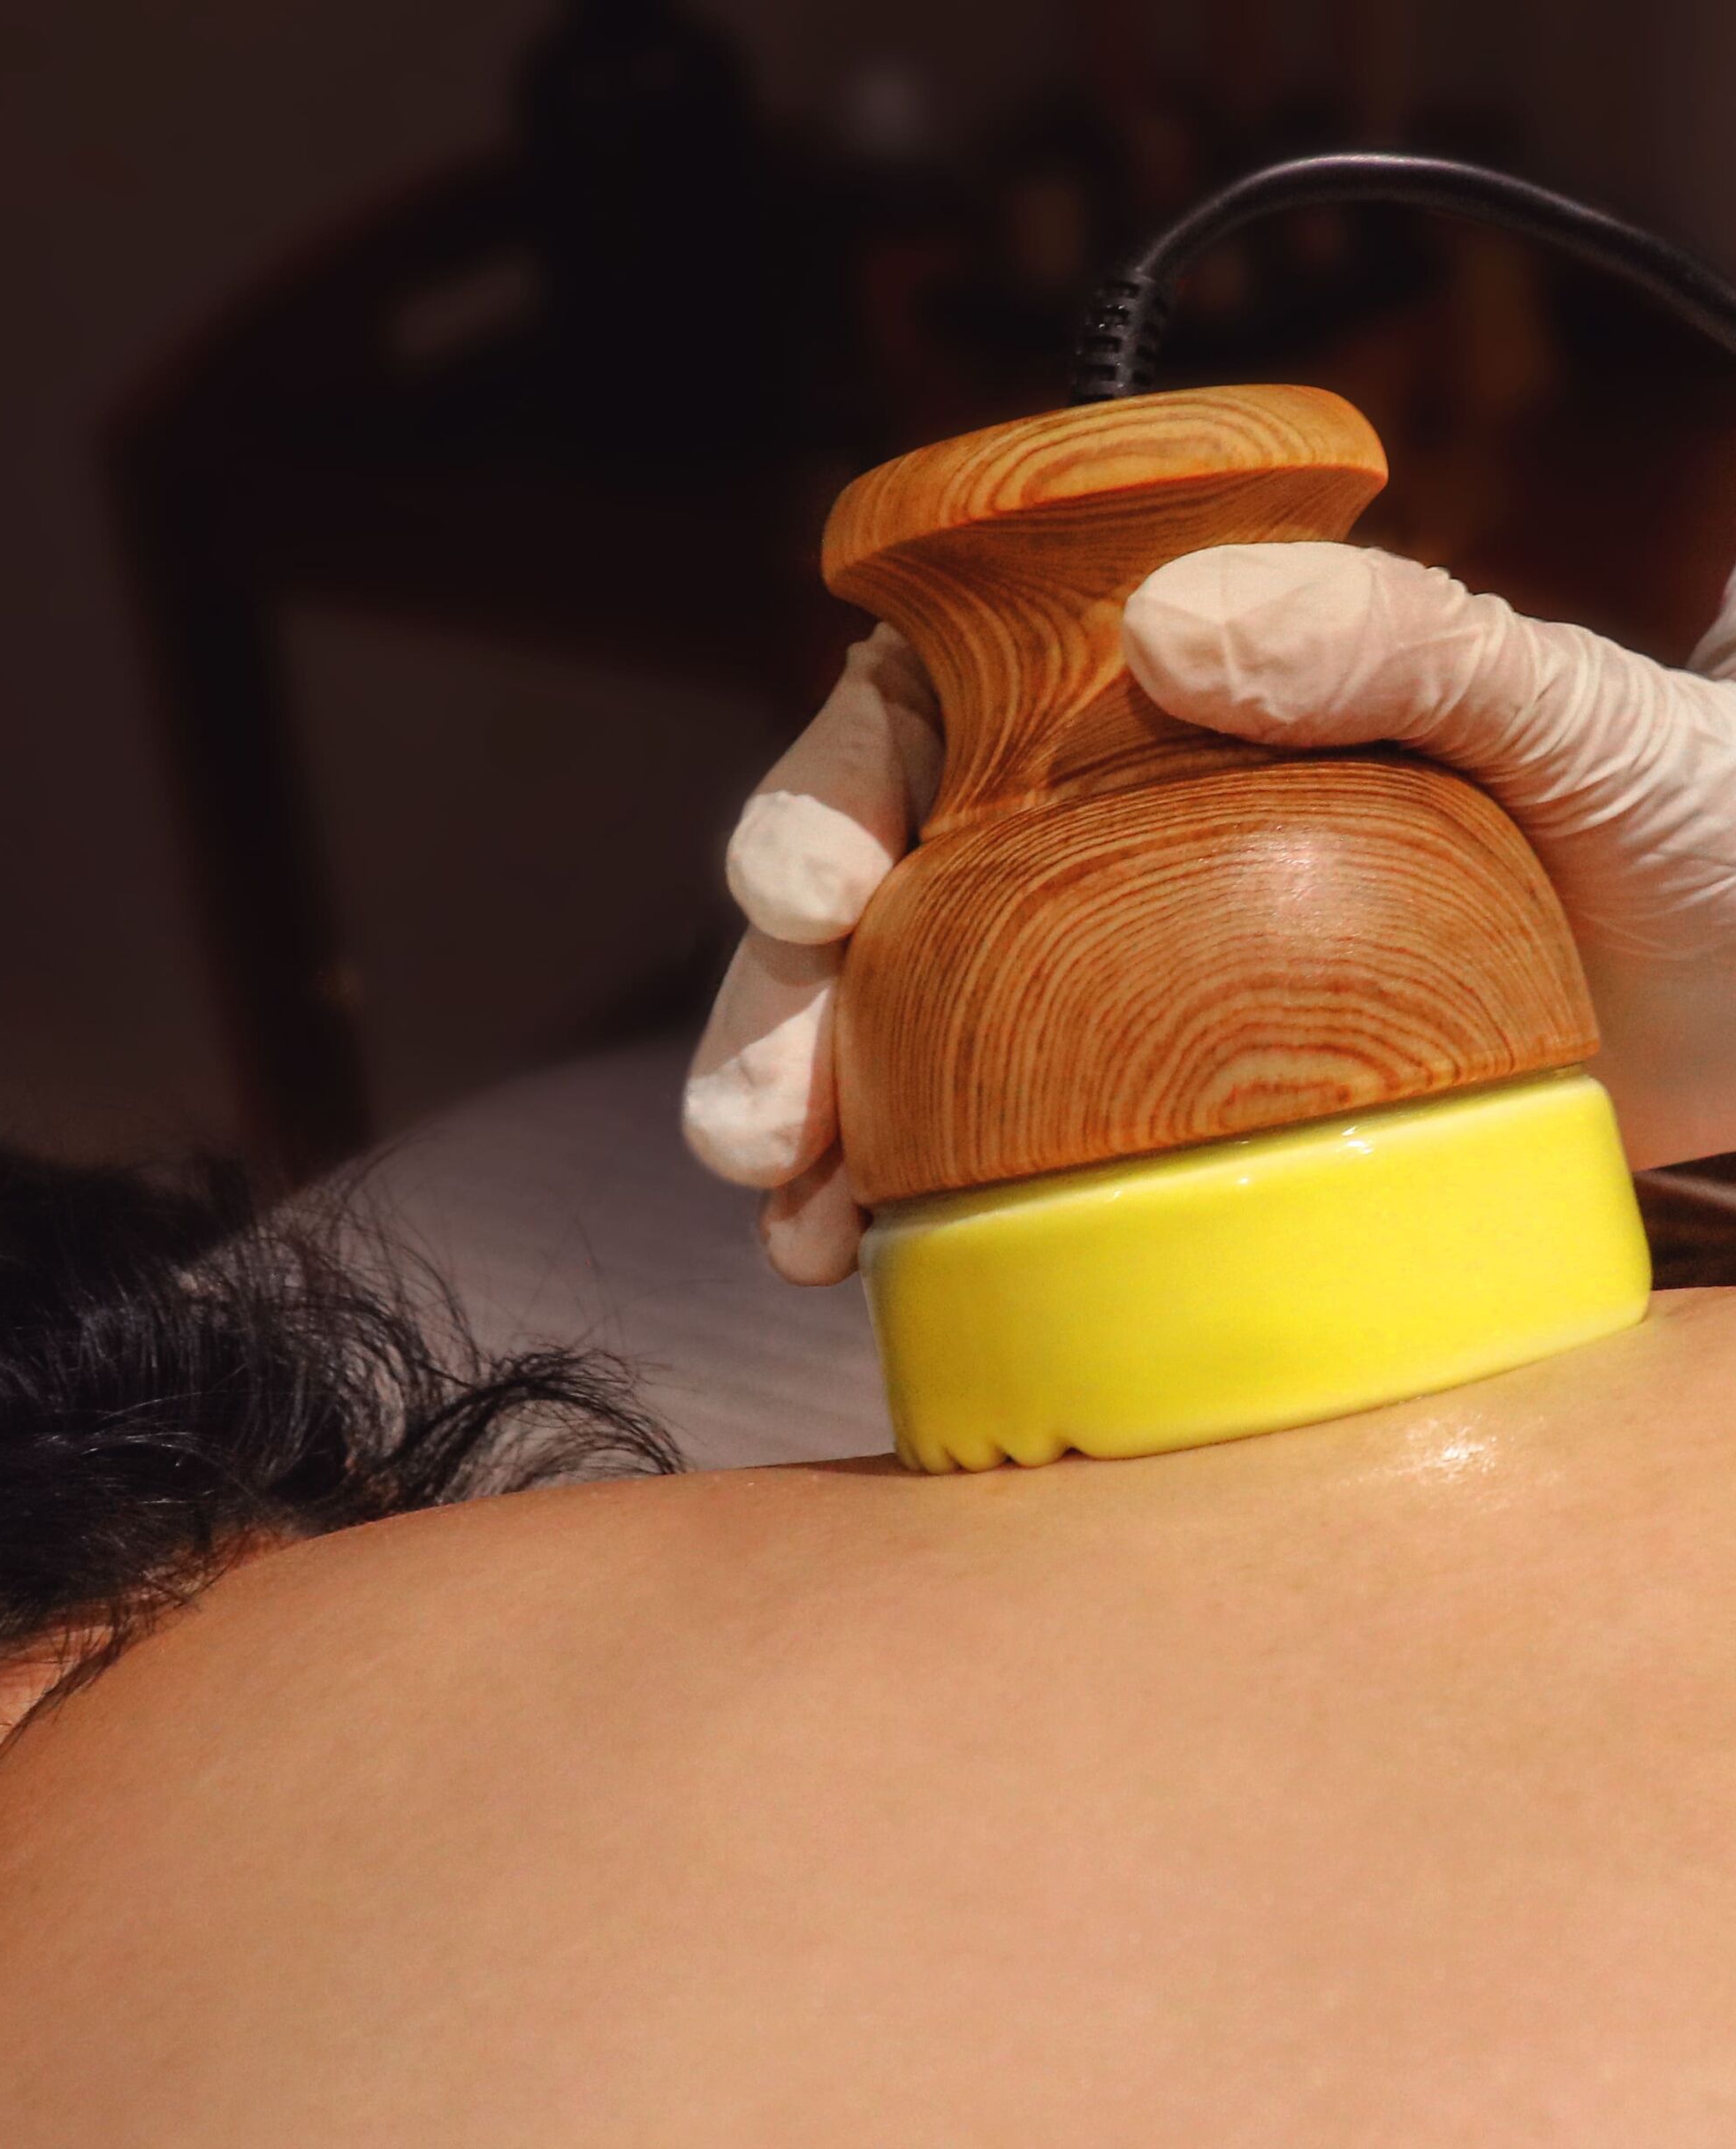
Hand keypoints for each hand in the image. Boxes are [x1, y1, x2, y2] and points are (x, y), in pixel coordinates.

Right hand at [686, 554, 1735, 1284]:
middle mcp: (1081, 842)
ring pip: (894, 1038)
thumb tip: (1170, 631)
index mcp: (1138, 707)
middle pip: (870, 900)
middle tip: (754, 1122)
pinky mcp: (1140, 1122)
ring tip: (787, 1219)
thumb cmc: (1684, 817)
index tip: (817, 893)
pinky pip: (987, 1156)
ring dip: (808, 1123)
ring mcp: (1096, 994)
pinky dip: (908, 1212)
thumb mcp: (1575, 712)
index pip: (925, 713)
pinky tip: (863, 1268)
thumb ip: (1403, 639)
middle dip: (780, 1005)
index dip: (829, 794)